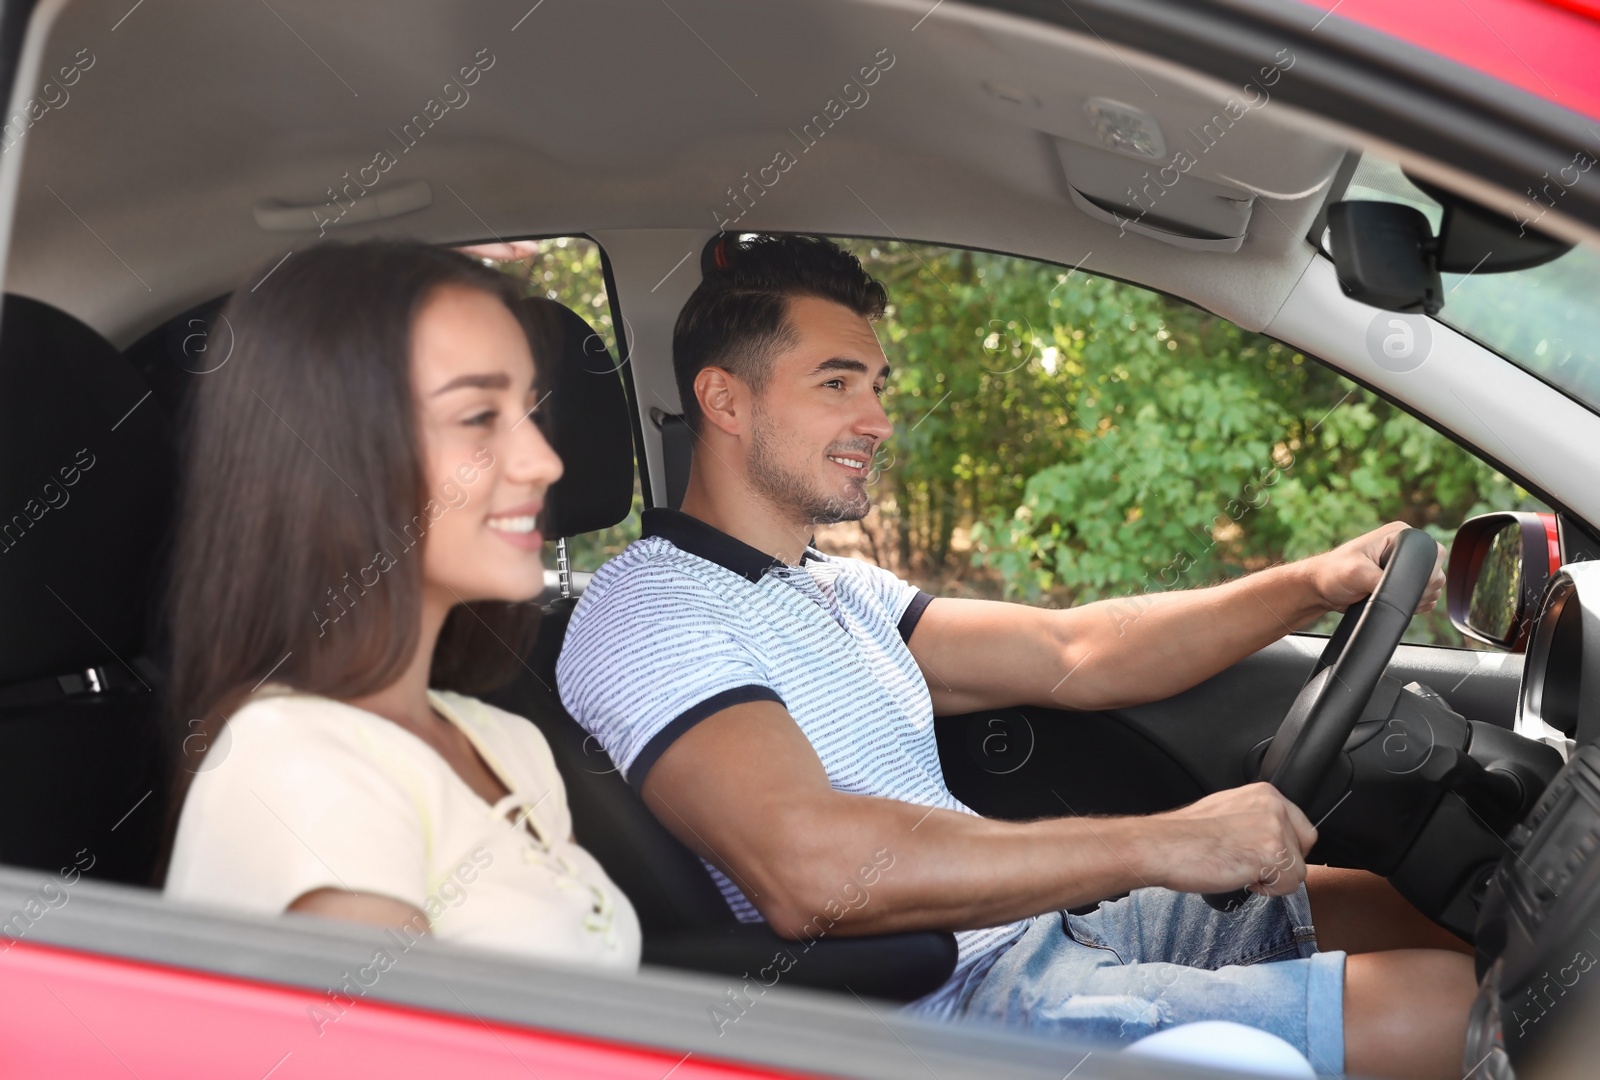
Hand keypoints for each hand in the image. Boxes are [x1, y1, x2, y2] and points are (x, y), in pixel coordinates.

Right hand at [1148, 783, 1316, 896]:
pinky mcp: (1272, 854)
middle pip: (1304, 848)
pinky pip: (1290, 885)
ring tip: (1241, 871)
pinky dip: (1269, 890)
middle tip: (1253, 866)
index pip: (1300, 825)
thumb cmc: (1184, 835)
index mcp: (1263, 792)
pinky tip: (1243, 879)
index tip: (1263, 855)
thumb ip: (1254, 817)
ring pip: (1298, 869)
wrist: (1165, 846)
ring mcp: (1275, 829)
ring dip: (1273, 879)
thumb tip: (1265, 836)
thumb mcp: (1227, 809)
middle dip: (1283, 862)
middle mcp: (1274, 806)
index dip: (1285, 847)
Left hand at [1309, 521, 1445, 613]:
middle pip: (1436, 572)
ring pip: (1432, 587)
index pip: (1434, 551)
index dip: (1427, 572)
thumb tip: (1401, 591)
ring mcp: (1407, 567)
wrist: (1322, 590)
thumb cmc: (1332, 573)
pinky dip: (1415, 605)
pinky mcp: (1404, 584)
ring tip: (1389, 598)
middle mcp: (1407, 549)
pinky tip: (1395, 605)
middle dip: (1422, 588)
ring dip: (1418, 598)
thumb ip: (1380, 579)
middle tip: (1393, 594)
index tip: (1409, 585)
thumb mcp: (1356, 572)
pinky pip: (1424, 598)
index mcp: (1400, 535)